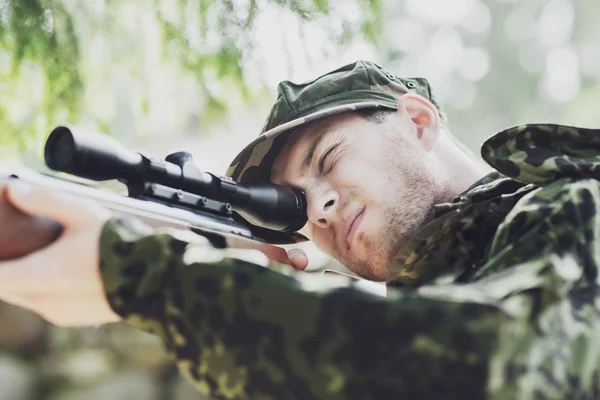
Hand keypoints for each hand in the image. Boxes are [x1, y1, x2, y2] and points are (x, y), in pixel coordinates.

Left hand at [0, 181, 119, 326]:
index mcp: (41, 275)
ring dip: (23, 281)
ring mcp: (58, 313)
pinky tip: (61, 273)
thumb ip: (45, 200)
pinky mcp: (72, 318)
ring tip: (39, 257)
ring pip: (24, 297)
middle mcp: (44, 300)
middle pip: (5, 287)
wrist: (153, 279)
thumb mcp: (83, 213)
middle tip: (13, 249)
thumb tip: (15, 190)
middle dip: (6, 270)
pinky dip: (43, 291)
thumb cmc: (120, 245)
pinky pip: (44, 305)